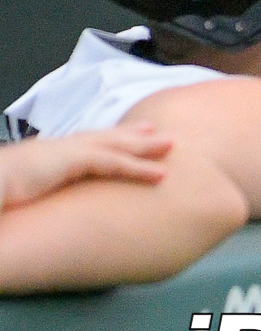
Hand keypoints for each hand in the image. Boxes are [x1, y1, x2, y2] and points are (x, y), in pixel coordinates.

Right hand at [0, 125, 173, 208]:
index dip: (106, 139)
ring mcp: (62, 151)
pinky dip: (137, 168)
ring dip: (144, 146)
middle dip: (131, 133)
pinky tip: (159, 174)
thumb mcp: (18, 190)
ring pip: (113, 146)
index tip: (126, 135)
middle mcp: (56, 148)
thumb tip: (33, 200)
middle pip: (102, 137)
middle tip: (157, 130)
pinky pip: (111, 162)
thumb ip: (33, 190)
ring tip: (171, 146)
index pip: (81, 144)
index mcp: (43, 155)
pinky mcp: (68, 160)